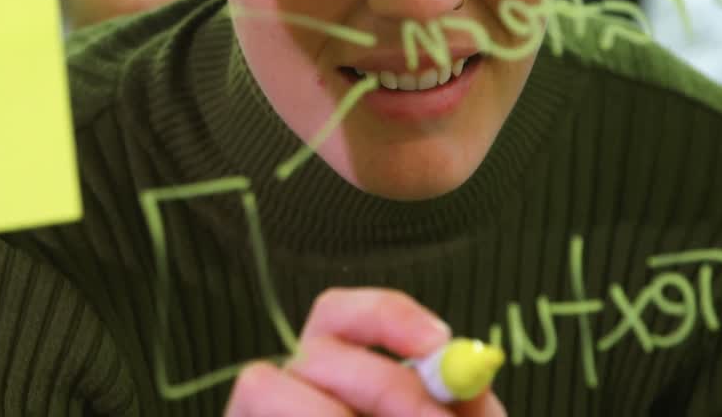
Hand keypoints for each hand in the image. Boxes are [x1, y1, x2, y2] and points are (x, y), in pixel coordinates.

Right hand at [224, 288, 505, 416]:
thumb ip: (460, 408)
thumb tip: (471, 375)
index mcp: (338, 377)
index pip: (340, 314)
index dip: (386, 318)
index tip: (440, 345)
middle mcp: (293, 391)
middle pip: (314, 347)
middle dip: (380, 383)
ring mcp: (259, 416)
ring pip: (263, 383)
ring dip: (326, 413)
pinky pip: (250, 415)